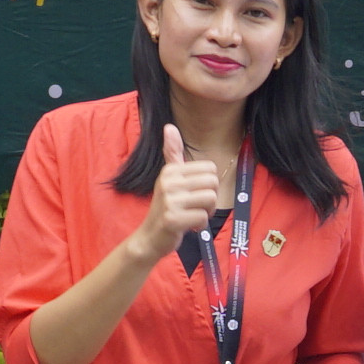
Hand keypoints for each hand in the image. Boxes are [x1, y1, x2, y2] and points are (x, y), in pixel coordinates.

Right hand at [136, 125, 226, 260]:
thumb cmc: (165, 207)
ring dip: (206, 212)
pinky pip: (203, 218)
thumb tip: (169, 126)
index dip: (208, 184)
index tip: (194, 194)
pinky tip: (187, 226)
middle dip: (210, 199)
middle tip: (194, 207)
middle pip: (213, 183)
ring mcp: (170, 200)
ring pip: (211, 199)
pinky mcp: (173, 219)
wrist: (150, 237)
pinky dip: (199, 226)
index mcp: (171, 170)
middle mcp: (169, 182)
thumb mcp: (168, 178)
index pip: (210, 169)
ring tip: (191, 216)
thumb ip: (172, 153)